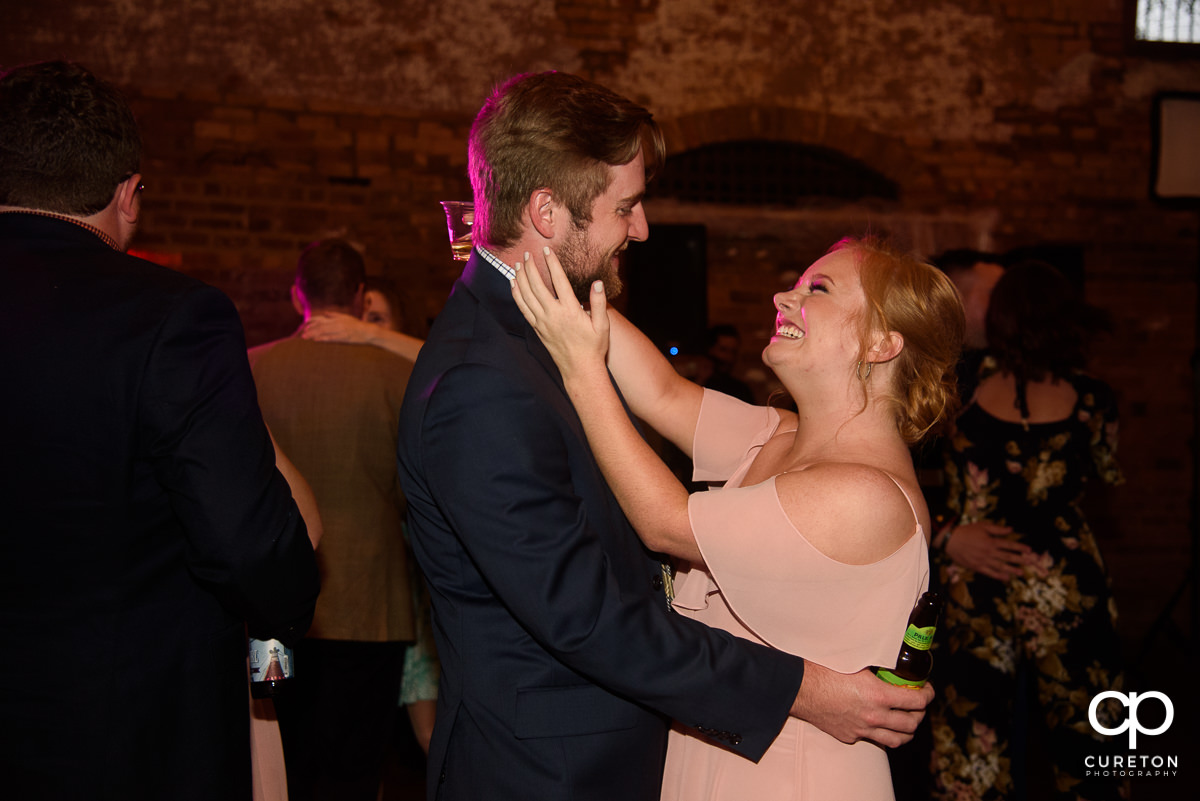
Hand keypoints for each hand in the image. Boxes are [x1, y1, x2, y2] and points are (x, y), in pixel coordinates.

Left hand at [299, 312, 376, 344]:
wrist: (367, 331)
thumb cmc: (356, 324)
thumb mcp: (345, 317)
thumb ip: (334, 315)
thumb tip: (325, 313)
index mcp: (337, 318)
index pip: (322, 319)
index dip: (312, 322)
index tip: (305, 325)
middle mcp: (337, 324)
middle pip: (321, 326)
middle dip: (310, 330)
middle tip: (302, 334)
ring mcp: (340, 331)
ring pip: (324, 332)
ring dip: (314, 335)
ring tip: (306, 338)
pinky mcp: (343, 338)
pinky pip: (332, 338)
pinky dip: (323, 338)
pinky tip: (317, 340)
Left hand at [510, 247, 609, 378]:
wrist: (580, 370)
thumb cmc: (594, 347)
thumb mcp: (602, 325)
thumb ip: (598, 303)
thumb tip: (598, 283)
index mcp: (570, 311)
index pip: (559, 281)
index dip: (552, 264)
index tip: (547, 250)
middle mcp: (553, 315)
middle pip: (537, 286)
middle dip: (531, 267)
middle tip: (528, 253)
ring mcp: (543, 322)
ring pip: (527, 296)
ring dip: (521, 278)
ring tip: (518, 264)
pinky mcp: (537, 329)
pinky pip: (523, 308)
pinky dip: (517, 295)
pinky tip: (513, 284)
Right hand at [790, 662, 931, 747]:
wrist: (799, 688)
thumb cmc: (824, 670)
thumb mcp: (856, 662)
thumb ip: (876, 665)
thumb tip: (890, 658)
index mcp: (878, 694)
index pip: (917, 701)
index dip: (928, 695)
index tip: (927, 690)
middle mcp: (873, 716)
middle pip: (911, 724)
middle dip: (920, 714)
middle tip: (917, 704)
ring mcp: (862, 729)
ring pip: (897, 740)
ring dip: (906, 731)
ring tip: (906, 720)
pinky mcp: (849, 736)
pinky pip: (873, 740)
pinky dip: (882, 733)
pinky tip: (879, 723)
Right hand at [944, 521, 1031, 580]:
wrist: (950, 540)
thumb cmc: (966, 531)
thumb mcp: (982, 526)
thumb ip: (997, 529)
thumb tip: (1010, 529)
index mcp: (991, 541)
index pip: (1009, 545)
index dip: (1020, 547)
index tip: (1029, 550)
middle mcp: (989, 552)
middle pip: (1008, 556)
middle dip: (1020, 559)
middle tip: (1030, 562)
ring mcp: (983, 560)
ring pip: (1001, 566)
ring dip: (1012, 569)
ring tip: (1021, 573)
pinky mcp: (977, 567)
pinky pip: (990, 572)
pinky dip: (998, 576)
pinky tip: (1006, 578)